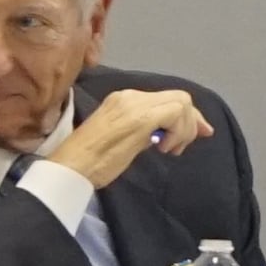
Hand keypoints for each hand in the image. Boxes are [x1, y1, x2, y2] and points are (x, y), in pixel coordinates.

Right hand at [45, 88, 214, 189]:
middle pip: (179, 97)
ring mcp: (135, 104)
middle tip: (183, 147)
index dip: (187, 116)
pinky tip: (164, 149)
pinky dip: (179, 132)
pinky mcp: (141, 118)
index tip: (196, 135)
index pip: (165, 98)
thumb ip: (142, 131)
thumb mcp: (119, 139)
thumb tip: (164, 133)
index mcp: (122, 100)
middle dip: (192, 121)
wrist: (69, 169)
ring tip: (169, 150)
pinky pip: (176, 114)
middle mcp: (130, 96)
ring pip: (182, 103)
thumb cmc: (87, 162)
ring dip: (185, 129)